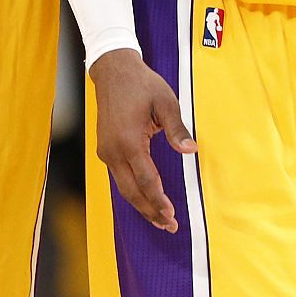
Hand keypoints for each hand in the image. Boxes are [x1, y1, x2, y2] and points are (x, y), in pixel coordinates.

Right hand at [90, 48, 196, 232]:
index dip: (159, 201)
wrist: (113, 70)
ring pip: (123, 187)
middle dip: (150, 211)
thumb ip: (177, 128)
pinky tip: (145, 197)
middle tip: (169, 226)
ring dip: (141, 204)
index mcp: (129, 140)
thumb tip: (191, 150)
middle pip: (132, 192)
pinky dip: (132, 191)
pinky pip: (119, 177)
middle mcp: (113, 150)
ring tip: (159, 219)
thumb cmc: (142, 83)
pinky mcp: (104, 148)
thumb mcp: (165, 101)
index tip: (172, 216)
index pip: (146, 181)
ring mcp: (106, 150)